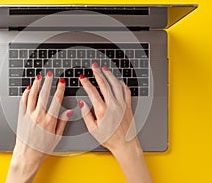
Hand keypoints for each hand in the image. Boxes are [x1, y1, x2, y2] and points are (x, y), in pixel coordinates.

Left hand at [6, 72, 72, 182]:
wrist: (27, 156)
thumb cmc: (42, 149)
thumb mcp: (57, 137)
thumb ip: (62, 122)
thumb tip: (69, 111)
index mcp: (49, 120)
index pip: (56, 100)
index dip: (60, 89)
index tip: (61, 82)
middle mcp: (38, 116)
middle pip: (43, 94)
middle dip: (47, 82)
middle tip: (49, 75)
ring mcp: (28, 116)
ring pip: (32, 96)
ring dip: (35, 85)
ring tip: (38, 77)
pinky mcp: (21, 117)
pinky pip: (23, 102)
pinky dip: (25, 94)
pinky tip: (28, 89)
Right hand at [79, 63, 152, 182]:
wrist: (125, 144)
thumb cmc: (110, 139)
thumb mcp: (93, 130)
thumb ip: (86, 115)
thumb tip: (82, 103)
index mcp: (102, 111)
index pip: (92, 91)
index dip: (86, 83)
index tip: (82, 78)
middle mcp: (113, 105)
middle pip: (104, 84)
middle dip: (98, 73)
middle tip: (94, 67)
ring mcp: (122, 104)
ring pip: (116, 85)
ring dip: (110, 75)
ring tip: (104, 69)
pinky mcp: (128, 106)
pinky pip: (126, 91)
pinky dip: (121, 83)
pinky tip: (117, 80)